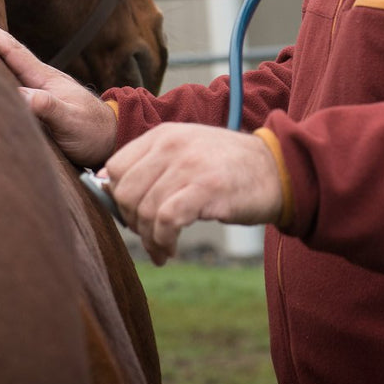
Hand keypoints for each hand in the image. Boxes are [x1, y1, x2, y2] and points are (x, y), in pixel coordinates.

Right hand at [0, 4, 115, 167]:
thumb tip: (18, 94)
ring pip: (9, 62)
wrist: (114, 137)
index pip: (11, 50)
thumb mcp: (69, 121)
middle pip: (7, 49)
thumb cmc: (92, 131)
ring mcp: (42, 88)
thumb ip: (47, 108)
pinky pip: (13, 77)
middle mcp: (41, 78)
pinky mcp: (42, 101)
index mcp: (44, 78)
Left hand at [104, 124, 282, 264]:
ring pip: (144, 210)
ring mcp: (189, 164)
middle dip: (132, 223)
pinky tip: (171, 248)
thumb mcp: (188, 151)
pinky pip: (166, 221)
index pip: (116, 168)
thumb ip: (152, 163)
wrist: (277, 170)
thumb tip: (106, 183)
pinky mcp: (206, 188)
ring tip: (163, 248)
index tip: (135, 216)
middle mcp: (172, 144)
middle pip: (125, 193)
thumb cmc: (230, 168)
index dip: (119, 198)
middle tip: (150, 236)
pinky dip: (163, 241)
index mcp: (163, 134)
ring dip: (150, 239)